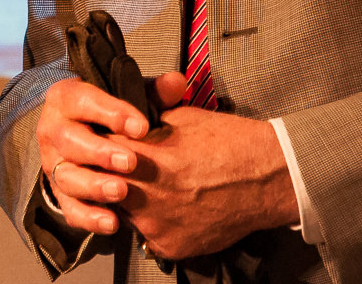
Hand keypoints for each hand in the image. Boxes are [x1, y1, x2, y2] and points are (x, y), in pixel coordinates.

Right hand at [37, 76, 149, 236]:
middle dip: (100, 152)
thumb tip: (176, 83)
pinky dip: (89, 217)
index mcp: (66, 100)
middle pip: (69, 140)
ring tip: (122, 191)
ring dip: (94, 185)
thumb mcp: (129, 99)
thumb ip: (152, 93)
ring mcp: (54, 164)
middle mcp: (53, 131)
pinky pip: (69, 209)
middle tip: (130, 162)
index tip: (142, 127)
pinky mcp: (61, 194)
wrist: (84, 138)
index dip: (111, 113)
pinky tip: (113, 222)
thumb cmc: (109, 116)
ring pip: (66, 176)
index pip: (82, 100)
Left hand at [110, 73, 298, 260]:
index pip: (94, 151)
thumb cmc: (227, 141)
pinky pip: (148, 237)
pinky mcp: (169, 246)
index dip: (101, 148)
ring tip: (159, 190)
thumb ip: (141, 120)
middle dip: (109, 176)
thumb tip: (118, 118)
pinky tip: (176, 210)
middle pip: (100, 186)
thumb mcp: (178, 116)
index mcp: (136, 155)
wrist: (267, 177)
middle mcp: (140, 192)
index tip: (108, 147)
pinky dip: (156, 225)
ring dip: (131, 203)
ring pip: (122, 213)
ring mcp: (153, 224)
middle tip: (130, 171)